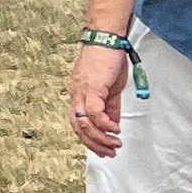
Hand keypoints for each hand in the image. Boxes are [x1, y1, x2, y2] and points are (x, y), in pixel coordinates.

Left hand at [71, 41, 132, 158]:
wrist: (107, 39)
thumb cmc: (108, 60)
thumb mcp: (110, 89)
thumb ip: (110, 108)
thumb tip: (113, 125)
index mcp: (78, 95)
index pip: (77, 123)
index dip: (88, 140)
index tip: (102, 150)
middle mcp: (76, 95)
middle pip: (78, 127)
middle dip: (94, 144)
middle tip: (109, 153)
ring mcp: (82, 91)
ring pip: (84, 123)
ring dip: (100, 138)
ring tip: (115, 145)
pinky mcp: (92, 87)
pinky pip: (93, 112)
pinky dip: (104, 124)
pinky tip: (115, 130)